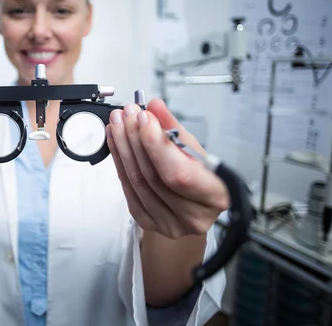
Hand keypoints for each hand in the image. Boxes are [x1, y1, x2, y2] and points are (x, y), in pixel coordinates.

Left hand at [106, 98, 228, 238]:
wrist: (193, 204)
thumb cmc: (200, 176)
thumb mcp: (194, 148)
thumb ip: (173, 128)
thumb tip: (154, 107)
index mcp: (215, 196)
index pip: (179, 173)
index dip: (157, 145)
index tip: (144, 118)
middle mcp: (193, 216)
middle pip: (153, 176)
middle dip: (135, 139)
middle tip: (127, 114)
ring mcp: (170, 224)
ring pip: (137, 181)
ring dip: (123, 147)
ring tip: (118, 123)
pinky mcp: (148, 223)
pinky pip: (128, 190)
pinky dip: (119, 162)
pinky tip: (116, 142)